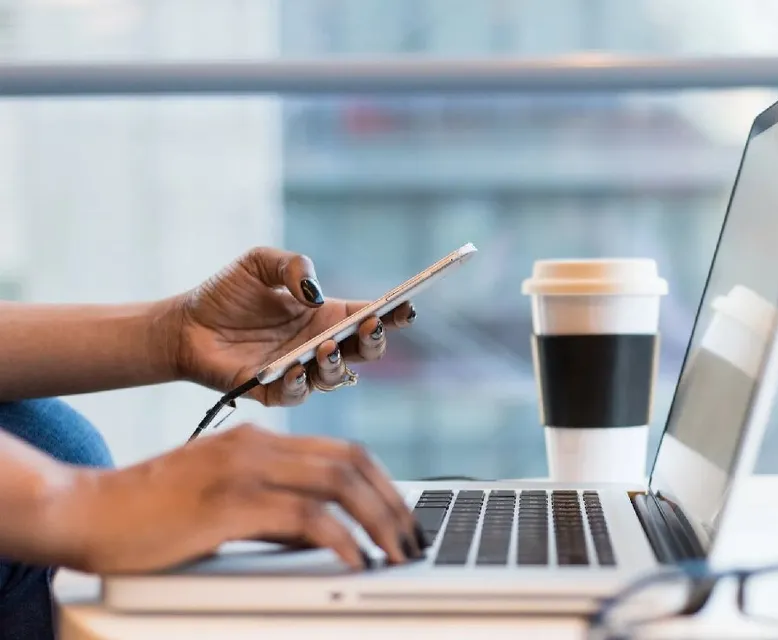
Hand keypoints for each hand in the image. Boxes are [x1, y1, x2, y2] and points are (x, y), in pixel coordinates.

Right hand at [60, 424, 421, 573]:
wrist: (85, 511)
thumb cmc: (150, 513)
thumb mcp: (224, 502)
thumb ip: (274, 510)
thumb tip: (324, 535)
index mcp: (258, 440)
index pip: (344, 451)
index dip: (383, 483)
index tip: (403, 516)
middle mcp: (257, 445)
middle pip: (352, 462)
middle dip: (393, 503)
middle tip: (412, 539)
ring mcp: (243, 469)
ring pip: (338, 483)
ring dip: (378, 520)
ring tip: (396, 553)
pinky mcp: (229, 502)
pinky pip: (305, 517)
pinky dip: (340, 539)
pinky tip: (355, 560)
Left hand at [166, 247, 416, 405]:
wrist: (184, 325)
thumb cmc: (226, 294)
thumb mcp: (260, 262)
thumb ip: (292, 266)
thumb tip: (315, 293)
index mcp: (326, 316)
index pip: (369, 316)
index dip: (393, 314)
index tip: (406, 306)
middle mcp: (319, 345)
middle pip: (364, 352)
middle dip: (375, 341)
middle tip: (370, 326)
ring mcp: (299, 370)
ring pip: (336, 377)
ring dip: (337, 364)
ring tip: (325, 347)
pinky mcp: (272, 391)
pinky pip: (296, 394)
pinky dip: (299, 383)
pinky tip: (295, 367)